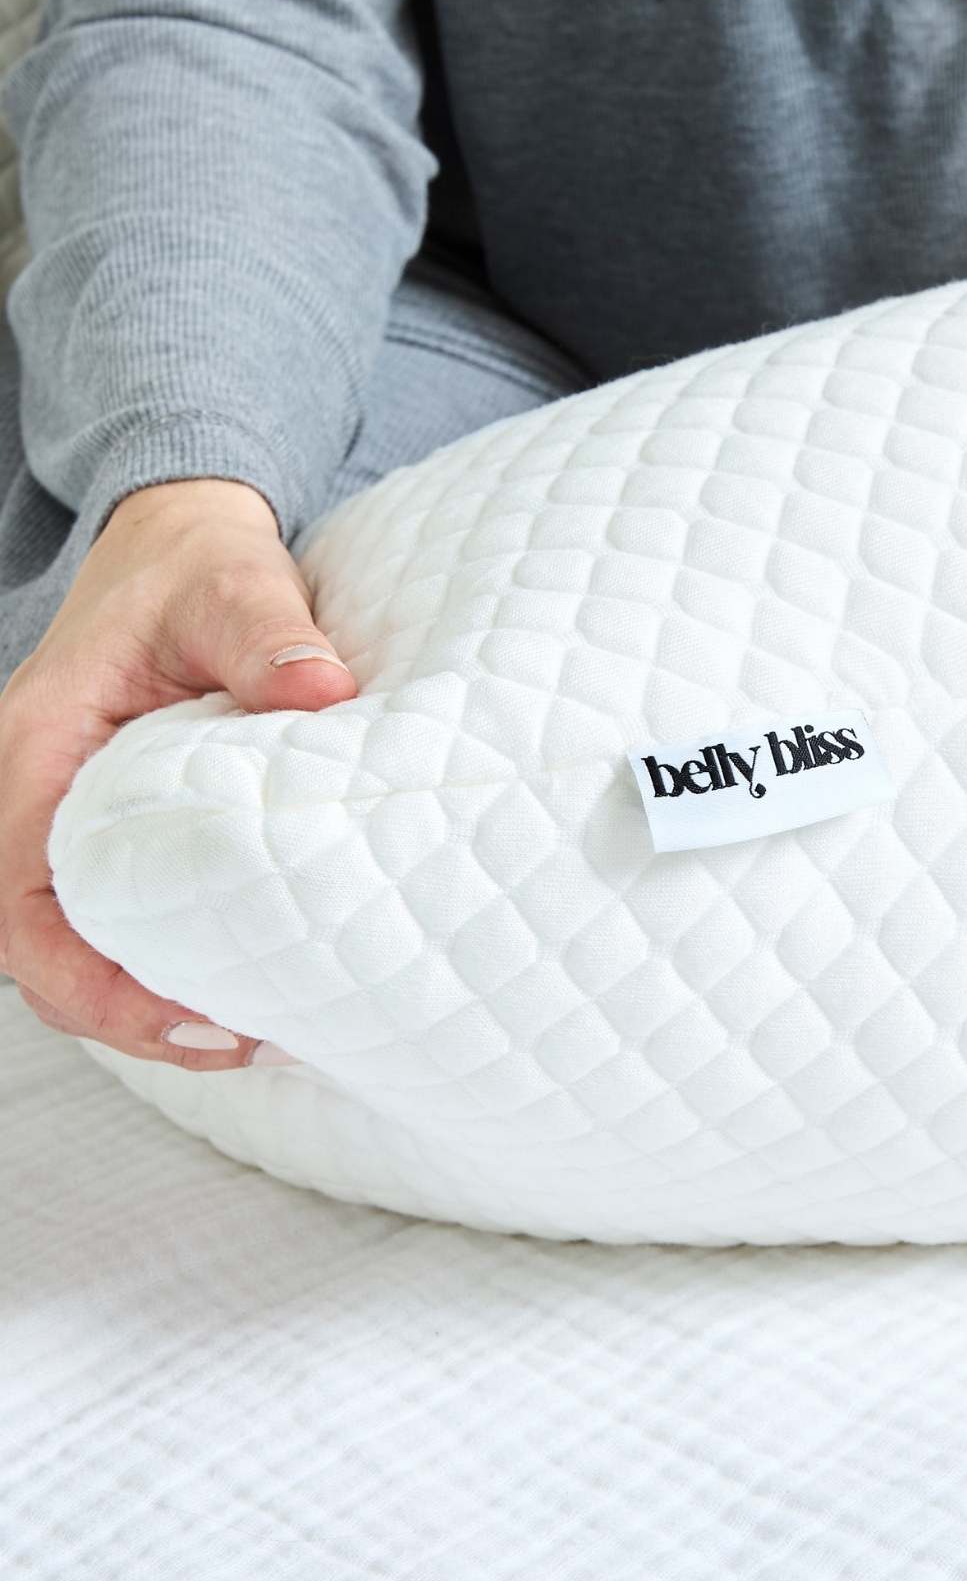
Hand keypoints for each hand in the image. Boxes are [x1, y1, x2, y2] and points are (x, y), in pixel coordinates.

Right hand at [0, 476, 356, 1064]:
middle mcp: (28, 796)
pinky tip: (243, 978)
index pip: (23, 907)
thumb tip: (323, 687)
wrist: (178, 539)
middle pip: (42, 952)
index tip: (192, 1019)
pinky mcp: (102, 826)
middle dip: (128, 1015)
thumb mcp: (233, 583)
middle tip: (247, 1042)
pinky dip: (162, 958)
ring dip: (146, 997)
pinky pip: (109, 913)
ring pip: (73, 943)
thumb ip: (269, 634)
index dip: (94, 986)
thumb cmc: (194, 562)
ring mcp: (60, 818)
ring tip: (256, 1030)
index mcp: (34, 750)